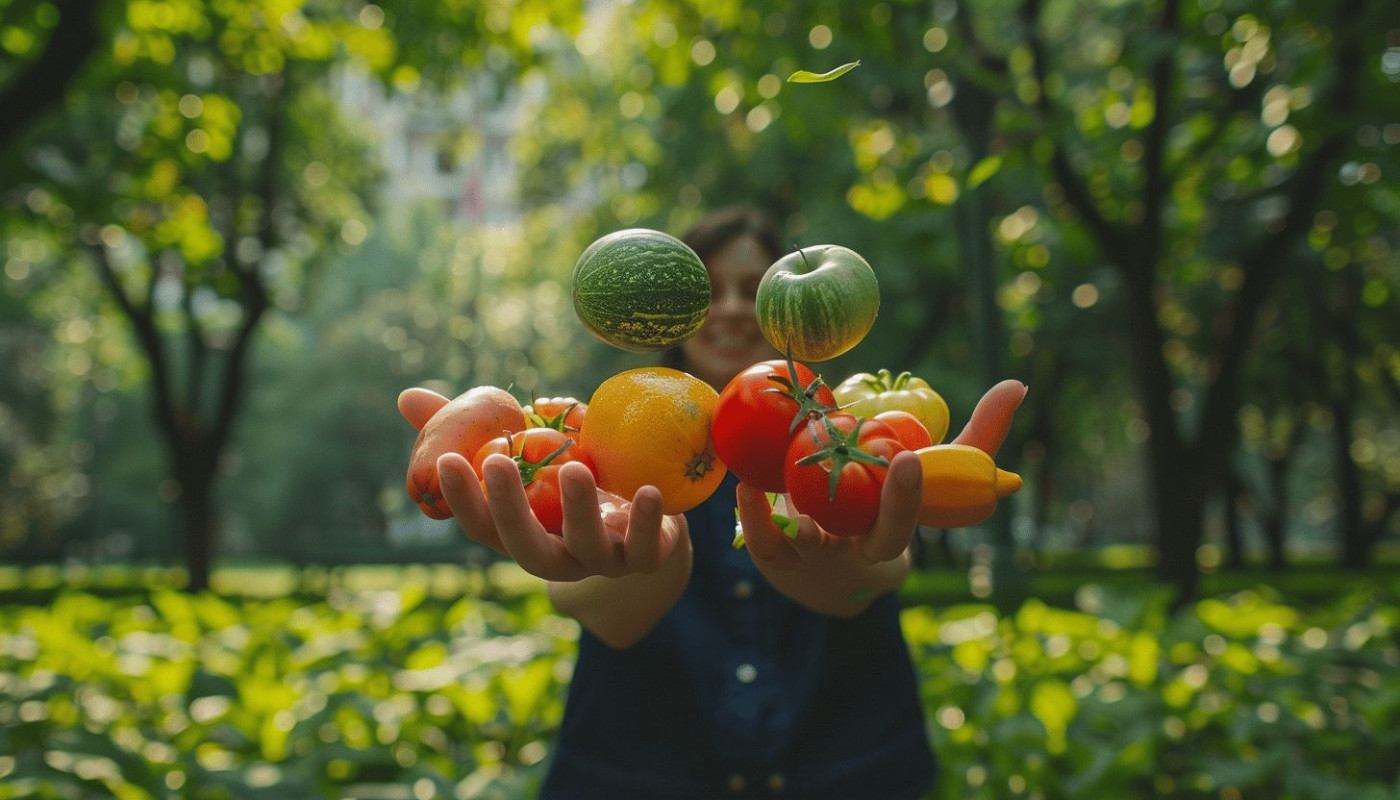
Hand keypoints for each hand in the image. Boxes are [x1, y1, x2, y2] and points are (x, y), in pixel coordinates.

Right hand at [398, 387, 685, 581]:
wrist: (648, 516)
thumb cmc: (572, 479)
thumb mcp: (529, 450)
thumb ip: (475, 430)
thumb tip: (407, 399)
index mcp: (522, 534)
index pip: (482, 527)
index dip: (463, 499)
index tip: (448, 460)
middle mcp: (556, 556)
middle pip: (525, 548)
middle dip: (508, 508)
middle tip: (496, 462)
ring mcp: (601, 562)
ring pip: (584, 551)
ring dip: (577, 511)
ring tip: (575, 469)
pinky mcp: (646, 560)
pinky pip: (647, 551)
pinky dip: (649, 523)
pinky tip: (650, 491)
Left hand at [735, 379, 1026, 569]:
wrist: (836, 575)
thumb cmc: (891, 510)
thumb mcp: (932, 478)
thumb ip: (978, 435)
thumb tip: (1017, 385)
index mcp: (892, 534)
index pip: (905, 523)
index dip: (907, 497)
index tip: (910, 461)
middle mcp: (857, 552)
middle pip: (863, 541)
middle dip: (859, 514)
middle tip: (842, 487)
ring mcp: (815, 560)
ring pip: (803, 546)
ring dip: (787, 522)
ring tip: (771, 488)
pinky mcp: (776, 560)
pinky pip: (762, 542)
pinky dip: (751, 515)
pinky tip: (743, 484)